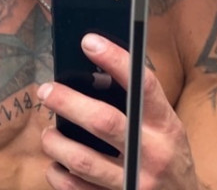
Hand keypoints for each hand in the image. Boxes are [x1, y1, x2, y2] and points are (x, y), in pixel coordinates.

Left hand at [37, 33, 201, 189]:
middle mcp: (151, 154)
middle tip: (46, 90)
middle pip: (104, 122)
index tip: (89, 42)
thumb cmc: (170, 157)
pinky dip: (59, 174)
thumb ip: (141, 105)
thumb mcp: (167, 128)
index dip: (116, 60)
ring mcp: (134, 183)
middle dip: (69, 102)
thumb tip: (97, 70)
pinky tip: (56, 164)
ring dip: (57, 142)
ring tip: (48, 133)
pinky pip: (76, 189)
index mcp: (166, 127)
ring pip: (83, 160)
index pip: (142, 86)